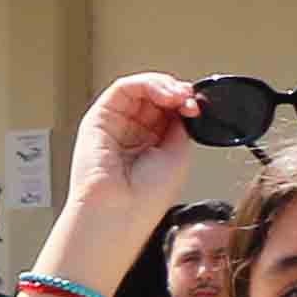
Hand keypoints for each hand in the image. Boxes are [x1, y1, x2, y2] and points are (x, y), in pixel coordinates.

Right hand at [63, 71, 208, 228]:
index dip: (185, 104)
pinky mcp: (98, 118)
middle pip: (155, 98)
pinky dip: (147, 84)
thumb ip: (180, 124)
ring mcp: (114, 125)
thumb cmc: (145, 197)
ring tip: (179, 96)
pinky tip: (165, 94)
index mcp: (150, 146)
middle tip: (190, 101)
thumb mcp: (179, 153)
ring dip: (164, 86)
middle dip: (177, 93)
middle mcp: (131, 134)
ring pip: (141, 89)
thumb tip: (186, 103)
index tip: (198, 108)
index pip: (168, 112)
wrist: (120, 211)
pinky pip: (124, 88)